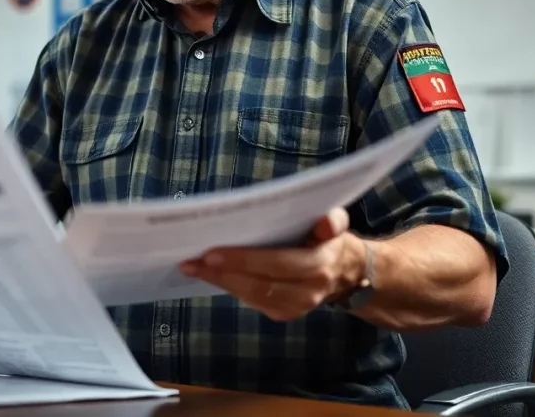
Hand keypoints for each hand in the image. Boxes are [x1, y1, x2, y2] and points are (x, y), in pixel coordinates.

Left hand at [179, 207, 366, 322]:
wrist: (345, 275)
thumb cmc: (330, 241)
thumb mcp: (337, 225)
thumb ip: (333, 220)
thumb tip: (326, 222)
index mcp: (318, 265)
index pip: (276, 263)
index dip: (243, 259)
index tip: (211, 253)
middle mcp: (307, 291)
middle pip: (257, 284)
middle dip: (221, 273)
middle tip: (189, 261)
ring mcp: (295, 307)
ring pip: (250, 295)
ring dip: (219, 281)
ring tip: (191, 267)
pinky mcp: (283, 314)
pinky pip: (251, 301)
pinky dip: (229, 287)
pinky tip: (209, 275)